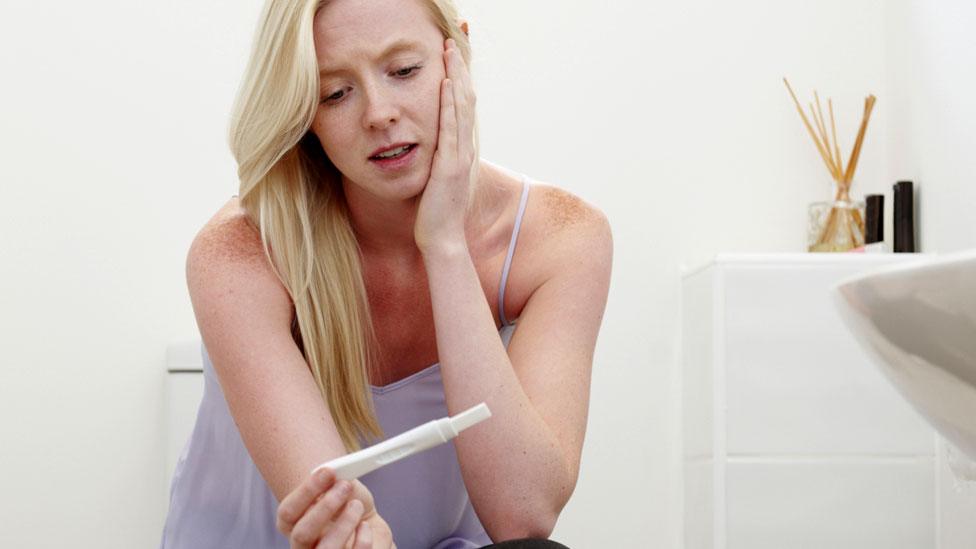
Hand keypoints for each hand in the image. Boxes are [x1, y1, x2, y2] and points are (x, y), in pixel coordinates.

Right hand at [276, 467, 394, 547]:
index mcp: (294, 525)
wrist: (368, 528)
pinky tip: (365, 526)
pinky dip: (362, 540)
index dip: (306, 491)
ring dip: (345, 523)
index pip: (287, 512)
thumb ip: (335, 482)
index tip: (328, 471)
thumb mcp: (342, 490)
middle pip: (301, 534)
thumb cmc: (348, 506)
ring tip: (357, 505)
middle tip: (345, 485)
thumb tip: (339, 473)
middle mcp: (303, 547)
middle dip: (325, 507)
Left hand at [414, 37, 477, 253]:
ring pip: (461, 107)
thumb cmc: (434, 214)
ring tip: (450, 50)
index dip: (461, 77)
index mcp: (460, 149)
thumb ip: (434, 159)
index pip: (463, 104)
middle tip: (457, 38)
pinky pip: (450, 128)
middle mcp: (464, 147)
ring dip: (456, 77)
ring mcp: (459, 156)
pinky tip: (446, 84)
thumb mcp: (435, 179)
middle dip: (461, 67)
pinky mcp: (450, 166)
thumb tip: (426, 147)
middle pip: (467, 97)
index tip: (456, 52)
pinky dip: (449, 104)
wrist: (442, 239)